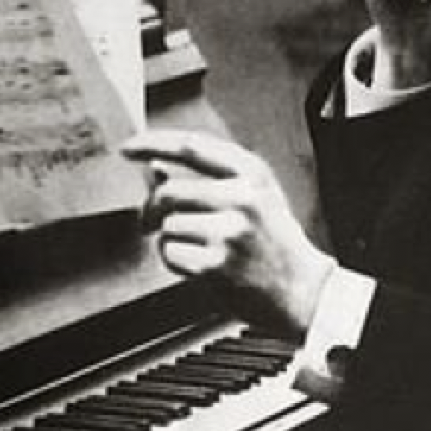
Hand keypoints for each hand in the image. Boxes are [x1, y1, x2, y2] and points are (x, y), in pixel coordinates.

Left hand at [122, 130, 334, 338]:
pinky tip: (198, 264)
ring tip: (194, 247)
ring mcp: (231, 232)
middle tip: (150, 220)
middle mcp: (243, 197)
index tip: (129, 148)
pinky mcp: (217, 265)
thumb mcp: (254, 196)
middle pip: (170, 191)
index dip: (153, 143)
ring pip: (168, 226)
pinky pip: (171, 254)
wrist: (301, 288)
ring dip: (168, 239)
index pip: (191, 146)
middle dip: (151, 208)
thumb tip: (154, 169)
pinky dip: (175, 260)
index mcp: (252, 173)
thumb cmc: (274, 241)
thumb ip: (210, 178)